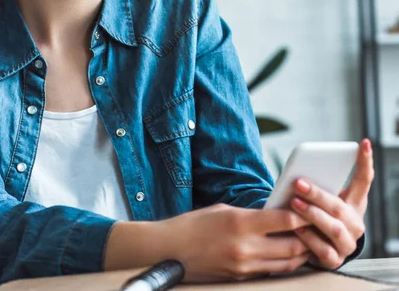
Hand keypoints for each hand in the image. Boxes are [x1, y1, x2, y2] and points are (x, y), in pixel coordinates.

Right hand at [160, 202, 310, 282]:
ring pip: (285, 264)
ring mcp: (243, 267)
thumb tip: (277, 215)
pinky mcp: (241, 279)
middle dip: (309, 237)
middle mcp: (245, 247)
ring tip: (310, 242)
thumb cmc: (194, 224)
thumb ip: (252, 214)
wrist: (169, 250)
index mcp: (240, 223)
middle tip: (319, 227)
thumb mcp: (224, 209)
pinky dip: (284, 263)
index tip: (313, 209)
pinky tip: (289, 255)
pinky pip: (271, 272)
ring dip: (301, 254)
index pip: (284, 221)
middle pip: (291, 246)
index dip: (303, 215)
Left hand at [290, 138, 373, 269]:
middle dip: (317, 194)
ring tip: (294, 203)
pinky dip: (308, 237)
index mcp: (355, 204)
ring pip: (333, 228)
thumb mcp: (324, 199)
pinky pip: (322, 249)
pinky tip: (297, 229)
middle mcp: (355, 223)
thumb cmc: (319, 214)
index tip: (364, 143)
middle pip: (339, 207)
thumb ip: (318, 186)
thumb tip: (300, 173)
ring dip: (312, 214)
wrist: (319, 248)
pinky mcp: (334, 260)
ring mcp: (347, 243)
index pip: (364, 180)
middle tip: (298, 183)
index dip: (365, 162)